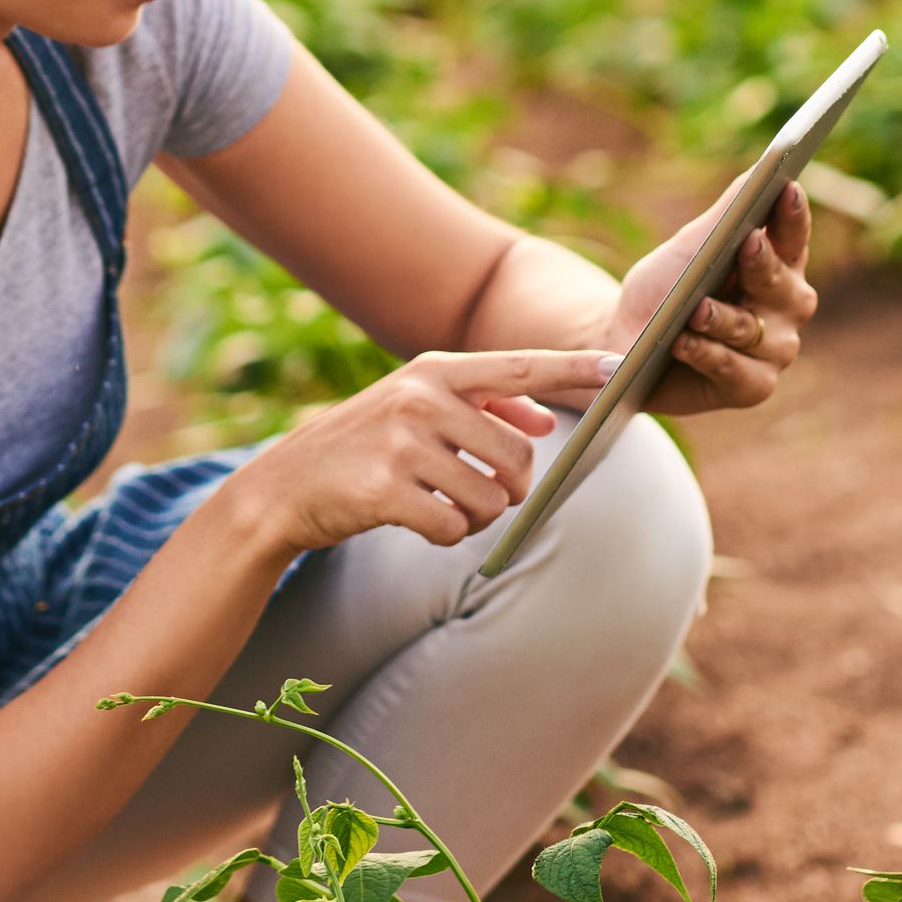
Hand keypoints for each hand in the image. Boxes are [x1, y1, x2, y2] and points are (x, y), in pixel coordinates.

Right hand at [236, 349, 618, 557]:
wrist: (283, 487)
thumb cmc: (363, 445)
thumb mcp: (414, 405)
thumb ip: (481, 406)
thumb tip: (543, 421)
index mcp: (434, 370)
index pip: (520, 366)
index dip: (572, 370)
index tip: (618, 369)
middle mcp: (421, 399)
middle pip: (517, 456)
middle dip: (510, 486)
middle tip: (476, 490)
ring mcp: (402, 443)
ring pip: (491, 498)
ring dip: (477, 516)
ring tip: (442, 506)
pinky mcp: (386, 490)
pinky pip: (454, 527)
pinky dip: (447, 535)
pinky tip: (420, 522)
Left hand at [616, 179, 819, 418]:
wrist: (623, 345)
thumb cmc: (664, 289)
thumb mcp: (691, 247)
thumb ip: (728, 212)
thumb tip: (764, 165)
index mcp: (779, 266)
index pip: (794, 237)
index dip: (792, 214)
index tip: (787, 187)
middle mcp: (786, 309)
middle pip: (783, 285)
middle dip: (763, 265)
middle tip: (748, 242)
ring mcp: (774, 351)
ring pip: (754, 331)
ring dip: (723, 319)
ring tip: (696, 310)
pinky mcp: (753, 387)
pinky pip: (735, 370)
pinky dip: (707, 355)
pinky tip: (684, 342)